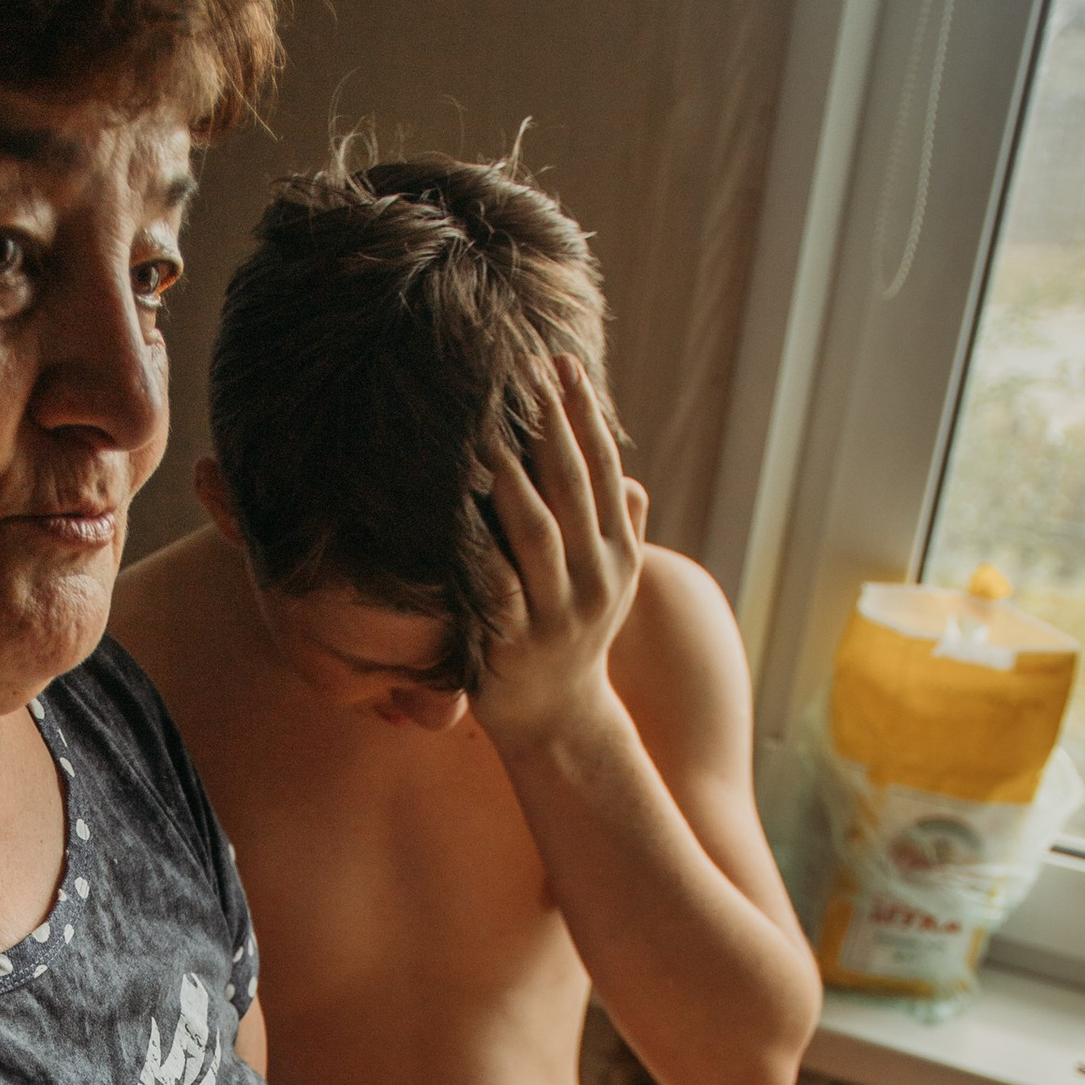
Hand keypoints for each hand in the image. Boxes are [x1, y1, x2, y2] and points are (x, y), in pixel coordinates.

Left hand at [468, 354, 646, 760]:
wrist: (560, 720)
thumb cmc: (575, 637)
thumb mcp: (608, 584)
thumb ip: (617, 529)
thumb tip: (628, 477)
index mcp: (618, 555)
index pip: (604, 469)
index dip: (584, 415)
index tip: (562, 363)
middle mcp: (595, 579)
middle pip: (573, 487)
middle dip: (549, 424)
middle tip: (523, 369)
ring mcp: (556, 612)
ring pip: (537, 530)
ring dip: (512, 475)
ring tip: (487, 425)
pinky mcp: (514, 642)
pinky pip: (494, 583)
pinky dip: (477, 543)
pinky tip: (457, 506)